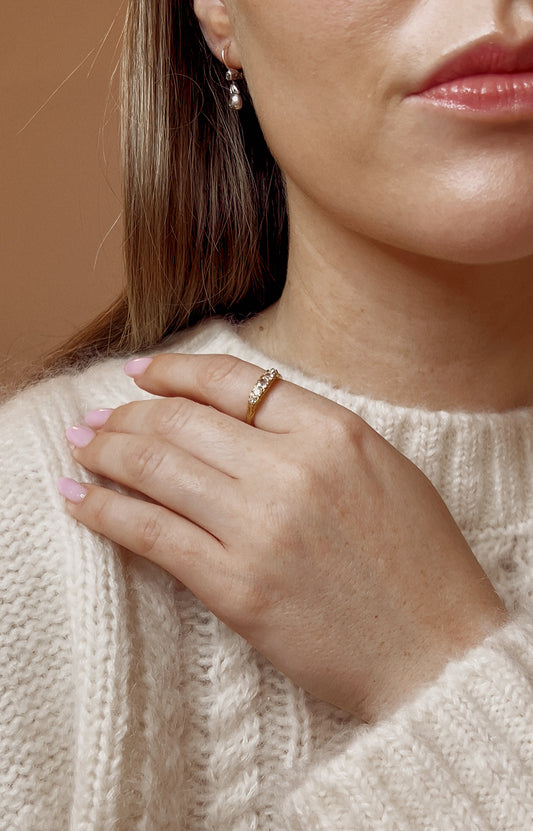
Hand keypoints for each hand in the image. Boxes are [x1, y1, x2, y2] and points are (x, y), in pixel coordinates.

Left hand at [60, 353, 506, 720]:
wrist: (437, 654)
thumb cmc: (419, 562)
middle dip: (127, 414)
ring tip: (80, 448)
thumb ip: (314, 434)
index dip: (173, 371)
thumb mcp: (383, 469)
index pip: (230, 380)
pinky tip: (78, 500)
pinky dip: (104, 511)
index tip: (140, 373)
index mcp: (333, 431)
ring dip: (105, 452)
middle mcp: (292, 469)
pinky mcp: (236, 587)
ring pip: (156, 468)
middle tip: (98, 420)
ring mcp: (261, 527)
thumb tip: (237, 415)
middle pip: (181, 420)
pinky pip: (151, 534)